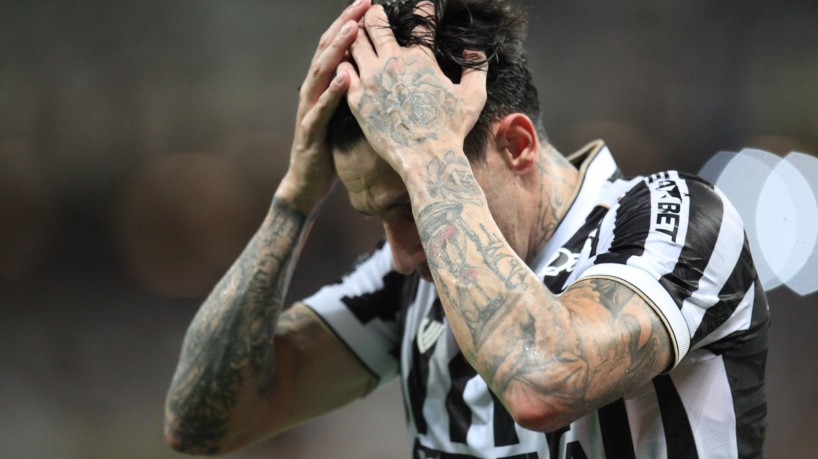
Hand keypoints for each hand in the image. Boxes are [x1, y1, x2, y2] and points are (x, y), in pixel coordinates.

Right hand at [278, 0, 371, 212]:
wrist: (308, 182)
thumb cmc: (331, 147)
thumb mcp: (346, 113)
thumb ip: (355, 90)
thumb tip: (377, 69)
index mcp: (324, 84)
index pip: (337, 46)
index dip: (350, 22)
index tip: (368, 2)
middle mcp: (313, 90)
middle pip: (327, 50)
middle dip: (344, 24)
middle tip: (362, 3)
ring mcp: (309, 109)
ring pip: (321, 73)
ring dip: (337, 50)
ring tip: (353, 30)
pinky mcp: (310, 131)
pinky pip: (321, 109)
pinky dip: (332, 92)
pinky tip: (345, 78)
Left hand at [339, 2, 486, 174]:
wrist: (426, 158)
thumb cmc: (451, 130)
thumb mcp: (474, 97)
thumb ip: (477, 68)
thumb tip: (473, 49)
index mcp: (421, 58)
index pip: (420, 20)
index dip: (421, 8)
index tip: (421, 5)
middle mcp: (393, 62)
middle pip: (375, 22)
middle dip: (375, 14)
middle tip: (374, 14)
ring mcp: (372, 79)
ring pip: (354, 42)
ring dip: (356, 35)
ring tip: (357, 36)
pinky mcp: (357, 98)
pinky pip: (343, 69)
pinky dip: (345, 62)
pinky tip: (348, 63)